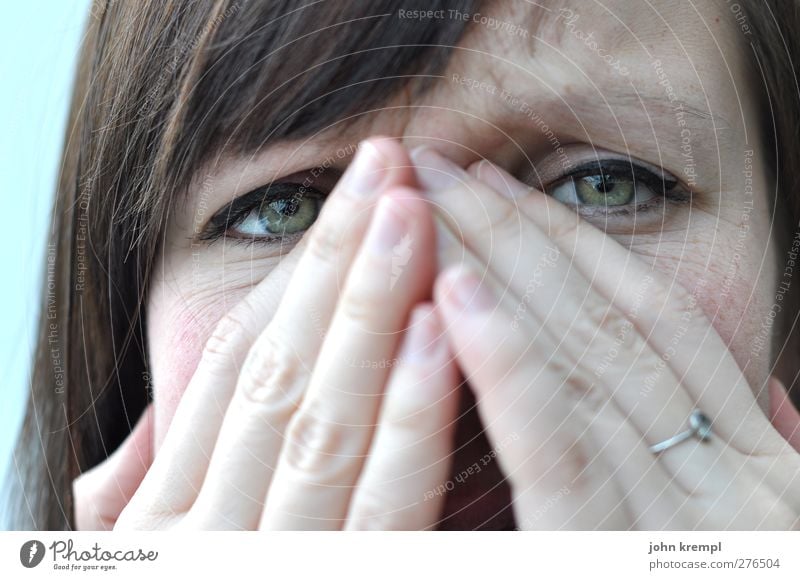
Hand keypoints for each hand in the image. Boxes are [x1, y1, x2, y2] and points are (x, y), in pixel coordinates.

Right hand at [73, 137, 459, 529]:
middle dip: (335, 261)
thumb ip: (143, 494)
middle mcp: (212, 531)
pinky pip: (385, 504)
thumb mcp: (149, 560)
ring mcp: (278, 562)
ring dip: (369, 307)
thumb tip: (150, 420)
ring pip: (326, 419)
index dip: (289, 276)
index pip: (232, 369)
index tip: (346, 201)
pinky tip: (435, 332)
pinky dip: (408, 417)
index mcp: (166, 513)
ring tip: (410, 213)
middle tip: (384, 166)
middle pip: (279, 371)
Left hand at [410, 146, 799, 529]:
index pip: (663, 326)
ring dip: (495, 272)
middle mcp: (730, 479)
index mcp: (757, 469)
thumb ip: (762, 461)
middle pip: (605, 326)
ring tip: (428, 204)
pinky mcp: (612, 558)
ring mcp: (686, 522)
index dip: (582, 246)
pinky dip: (507, 367)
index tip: (507, 191)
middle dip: (517, 235)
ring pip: (574, 364)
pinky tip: (455, 297)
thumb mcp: (763, 543)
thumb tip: (769, 391)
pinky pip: (557, 450)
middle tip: (444, 170)